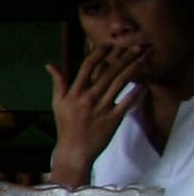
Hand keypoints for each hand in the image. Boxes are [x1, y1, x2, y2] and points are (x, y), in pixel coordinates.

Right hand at [51, 42, 147, 178]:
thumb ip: (58, 83)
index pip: (87, 67)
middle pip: (108, 72)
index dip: (99, 53)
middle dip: (123, 56)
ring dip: (133, 68)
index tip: (108, 44)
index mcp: (74, 93)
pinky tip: (144, 82)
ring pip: (120, 83)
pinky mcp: (114, 118)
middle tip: (134, 45)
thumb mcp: (57, 103)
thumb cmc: (65, 126)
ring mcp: (102, 108)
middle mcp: (88, 98)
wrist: (75, 151)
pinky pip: (127, 102)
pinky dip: (137, 91)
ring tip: (143, 57)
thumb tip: (51, 65)